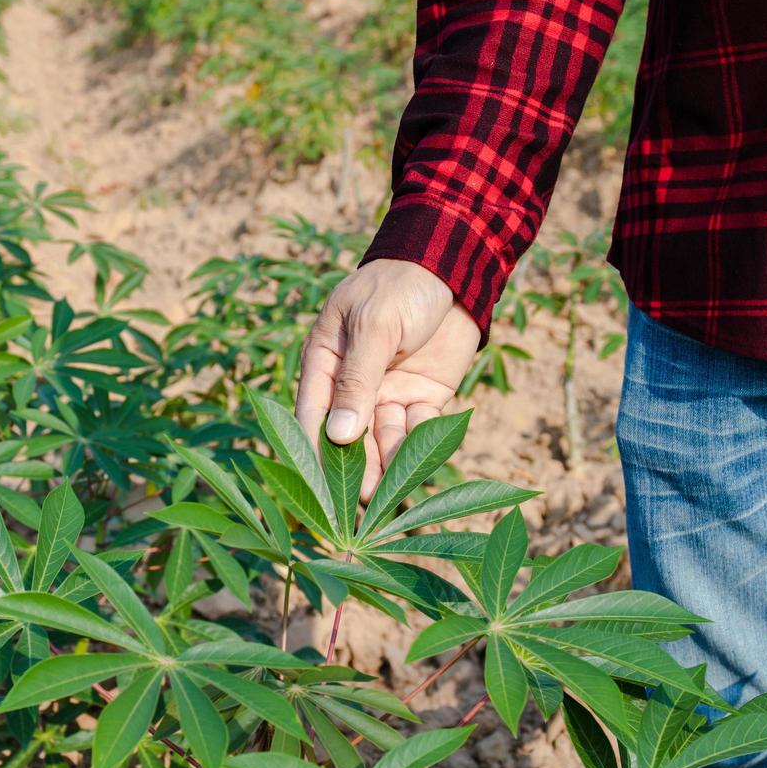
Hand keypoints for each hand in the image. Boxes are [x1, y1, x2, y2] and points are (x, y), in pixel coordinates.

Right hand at [295, 258, 479, 498]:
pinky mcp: (422, 399)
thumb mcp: (376, 326)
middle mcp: (353, 384)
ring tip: (388, 492)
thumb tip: (339, 436)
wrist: (454, 265)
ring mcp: (387, 393)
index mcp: (326, 361)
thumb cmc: (402, 286)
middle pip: (347, 435)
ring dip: (385, 464)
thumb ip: (358, 380)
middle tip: (358, 501)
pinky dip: (419, 447)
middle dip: (352, 467)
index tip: (316, 486)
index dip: (312, 449)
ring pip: (381, 439)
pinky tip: (419, 463)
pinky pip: (418, 430)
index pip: (312, 413)